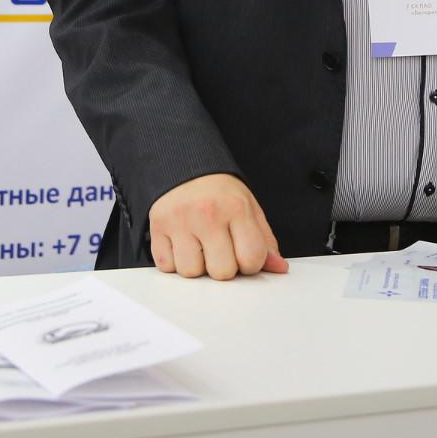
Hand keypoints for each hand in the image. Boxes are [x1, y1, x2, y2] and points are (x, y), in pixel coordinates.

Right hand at [147, 174, 289, 279]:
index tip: (243, 254)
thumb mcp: (249, 208)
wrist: (184, 164)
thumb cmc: (219, 191)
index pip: (251, 259)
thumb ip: (264, 240)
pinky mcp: (157, 225)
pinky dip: (174, 262)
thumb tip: (279, 268)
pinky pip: (167, 267)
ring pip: (191, 272)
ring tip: (199, 246)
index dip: (250, 264)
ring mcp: (179, 220)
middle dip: (223, 267)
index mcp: (237, 208)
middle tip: (220, 249)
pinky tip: (181, 244)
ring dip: (197, 266)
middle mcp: (207, 213)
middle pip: (221, 272)